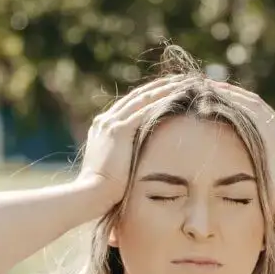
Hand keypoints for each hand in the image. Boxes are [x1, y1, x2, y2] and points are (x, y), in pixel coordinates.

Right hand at [77, 75, 189, 205]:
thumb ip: (122, 157)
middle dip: (159, 86)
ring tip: (184, 82)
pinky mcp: (120, 130)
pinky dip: (162, 101)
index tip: (167, 90)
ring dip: (164, 89)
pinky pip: (145, 110)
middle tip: (180, 79)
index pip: (130, 105)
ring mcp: (112, 123)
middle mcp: (106, 120)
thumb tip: (136, 162)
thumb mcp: (112, 168)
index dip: (149, 96)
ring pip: (143, 98)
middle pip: (137, 96)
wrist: (91, 194)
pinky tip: (178, 96)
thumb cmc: (103, 190)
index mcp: (103, 127)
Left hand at [213, 82, 274, 219]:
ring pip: (251, 102)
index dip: (234, 100)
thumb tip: (228, 167)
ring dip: (228, 93)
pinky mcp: (274, 136)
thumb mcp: (257, 178)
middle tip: (205, 85)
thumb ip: (247, 165)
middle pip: (252, 102)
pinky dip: (234, 102)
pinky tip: (215, 98)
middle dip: (229, 92)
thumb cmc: (272, 201)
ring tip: (206, 87)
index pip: (254, 111)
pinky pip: (252, 112)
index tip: (212, 95)